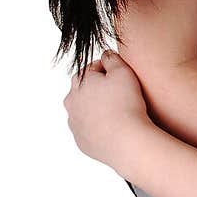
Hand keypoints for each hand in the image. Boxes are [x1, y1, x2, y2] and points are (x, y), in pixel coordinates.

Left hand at [63, 49, 150, 171]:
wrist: (125, 141)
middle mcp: (71, 103)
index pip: (91, 69)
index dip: (107, 69)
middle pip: (84, 90)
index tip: (120, 75)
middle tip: (119, 93)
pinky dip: (98, 126)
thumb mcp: (123, 71)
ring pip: (84, 111)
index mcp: (79, 83)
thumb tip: (106, 55)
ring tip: (117, 111)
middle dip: (99, 89)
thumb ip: (112, 59)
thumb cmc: (125, 105)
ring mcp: (74, 124)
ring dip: (97, 108)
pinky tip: (114, 126)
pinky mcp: (81, 142)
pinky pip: (89, 129)